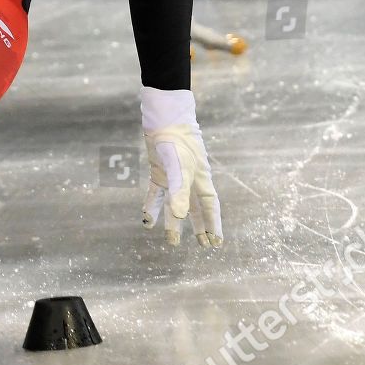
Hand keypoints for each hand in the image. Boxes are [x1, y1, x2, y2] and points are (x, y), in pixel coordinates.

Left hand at [138, 87, 221, 247]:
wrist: (163, 119)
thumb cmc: (176, 141)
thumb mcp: (179, 167)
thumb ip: (179, 191)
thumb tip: (180, 215)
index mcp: (201, 179)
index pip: (210, 207)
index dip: (214, 224)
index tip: (217, 243)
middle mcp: (188, 180)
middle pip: (196, 209)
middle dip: (200, 227)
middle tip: (203, 245)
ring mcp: (173, 177)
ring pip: (175, 205)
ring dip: (174, 221)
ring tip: (173, 241)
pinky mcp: (158, 173)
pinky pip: (156, 195)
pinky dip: (152, 207)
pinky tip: (147, 221)